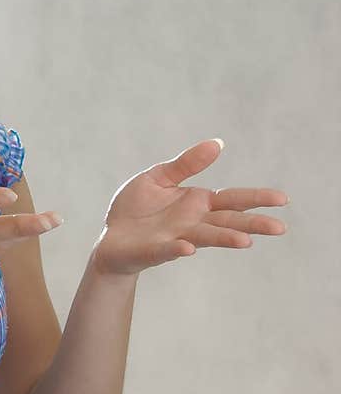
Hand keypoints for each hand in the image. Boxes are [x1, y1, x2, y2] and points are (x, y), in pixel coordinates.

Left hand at [92, 138, 289, 276]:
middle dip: (252, 224)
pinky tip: (188, 248)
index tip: (282, 199)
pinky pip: (166, 249)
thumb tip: (217, 143)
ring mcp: (175, 238)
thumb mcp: (159, 177)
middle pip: (228, 222)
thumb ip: (186, 164)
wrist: (111, 236)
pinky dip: (177, 249)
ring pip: (204, 238)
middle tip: (279, 228)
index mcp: (197, 203)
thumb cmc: (136, 208)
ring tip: (245, 241)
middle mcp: (193, 223)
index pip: (233, 200)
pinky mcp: (153, 250)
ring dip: (224, 238)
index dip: (256, 198)